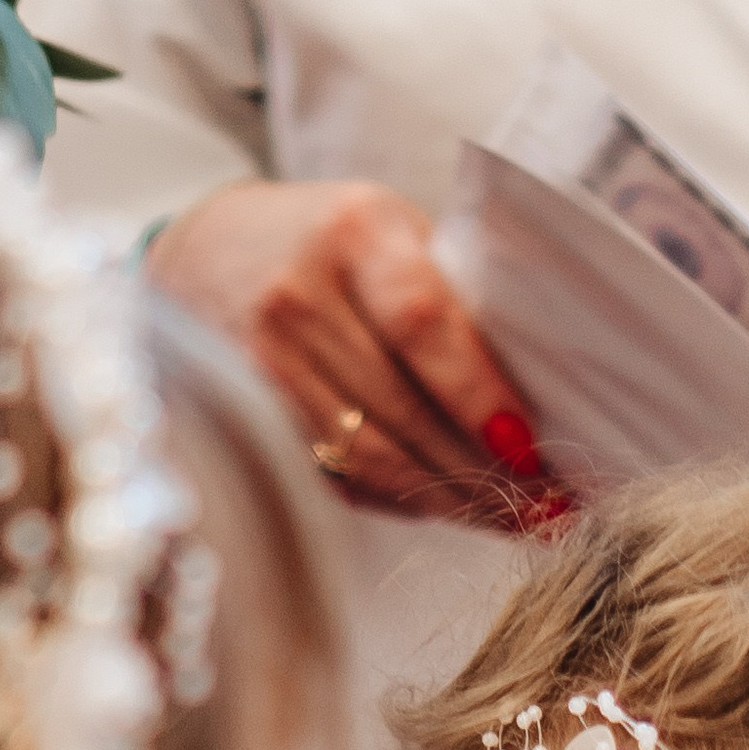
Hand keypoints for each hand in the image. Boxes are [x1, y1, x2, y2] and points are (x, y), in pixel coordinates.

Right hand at [149, 179, 557, 529]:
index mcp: (354, 232)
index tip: (528, 449)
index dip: (478, 396)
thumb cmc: (329, 244)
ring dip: (448, 499)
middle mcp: (298, 294)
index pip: (422, 322)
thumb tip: (534, 404)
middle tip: (543, 506)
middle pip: (402, 407)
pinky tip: (442, 507)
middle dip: (481, 469)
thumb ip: (450, 298)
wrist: (205, 253)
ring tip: (507, 518)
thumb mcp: (389, 233)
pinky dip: (398, 500)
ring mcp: (262, 359)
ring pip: (370, 455)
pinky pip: (337, 476)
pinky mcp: (246, 415)